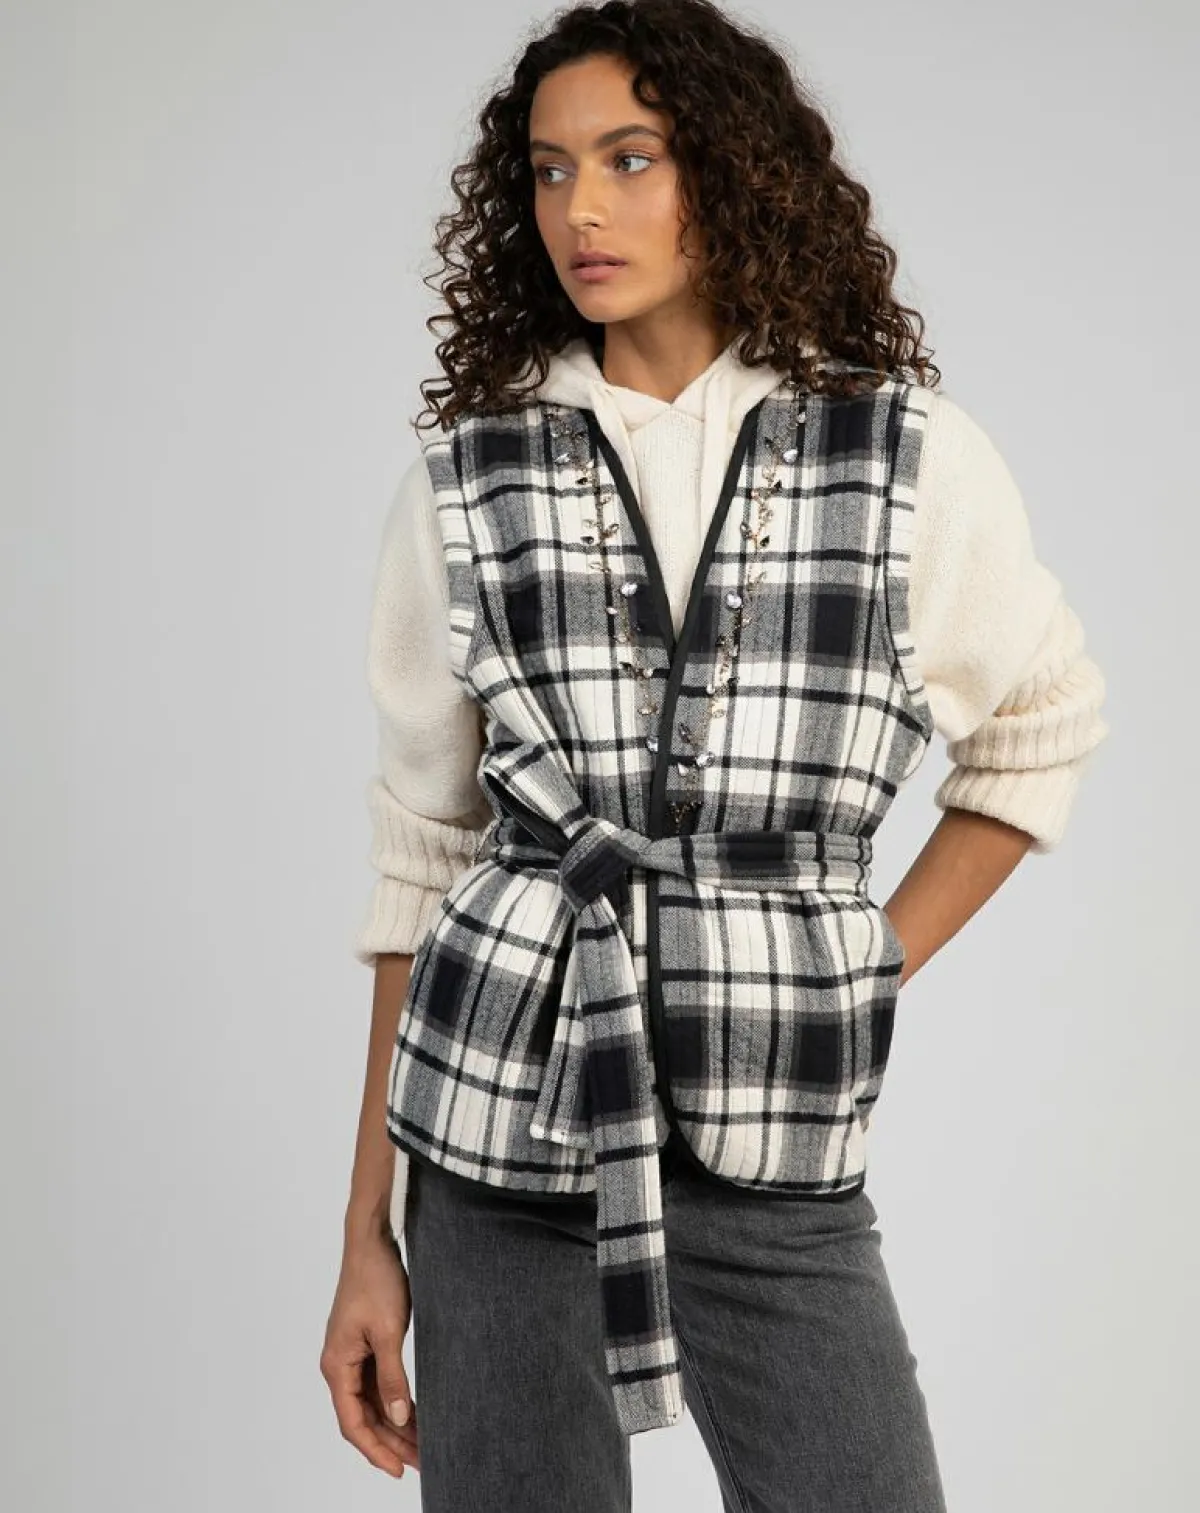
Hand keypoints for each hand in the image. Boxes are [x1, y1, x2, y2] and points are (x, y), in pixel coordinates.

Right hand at [320, 1230, 419, 1477]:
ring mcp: (351, 1355)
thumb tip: (398, 1417)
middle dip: (390, 1441)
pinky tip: (414, 1413)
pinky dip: (395, 1400)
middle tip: (421, 1461)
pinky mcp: (364, 1344)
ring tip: (423, 1444)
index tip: (398, 1470)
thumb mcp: (388, 1332)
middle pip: (363, 1416)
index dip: (375, 1450)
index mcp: (337, 1365)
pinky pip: (377, 1383)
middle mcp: (339, 1365)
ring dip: (395, 1423)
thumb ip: (392, 1378)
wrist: (371, 1242)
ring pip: (372, 1402)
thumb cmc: (375, 1279)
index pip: (353, 1423)